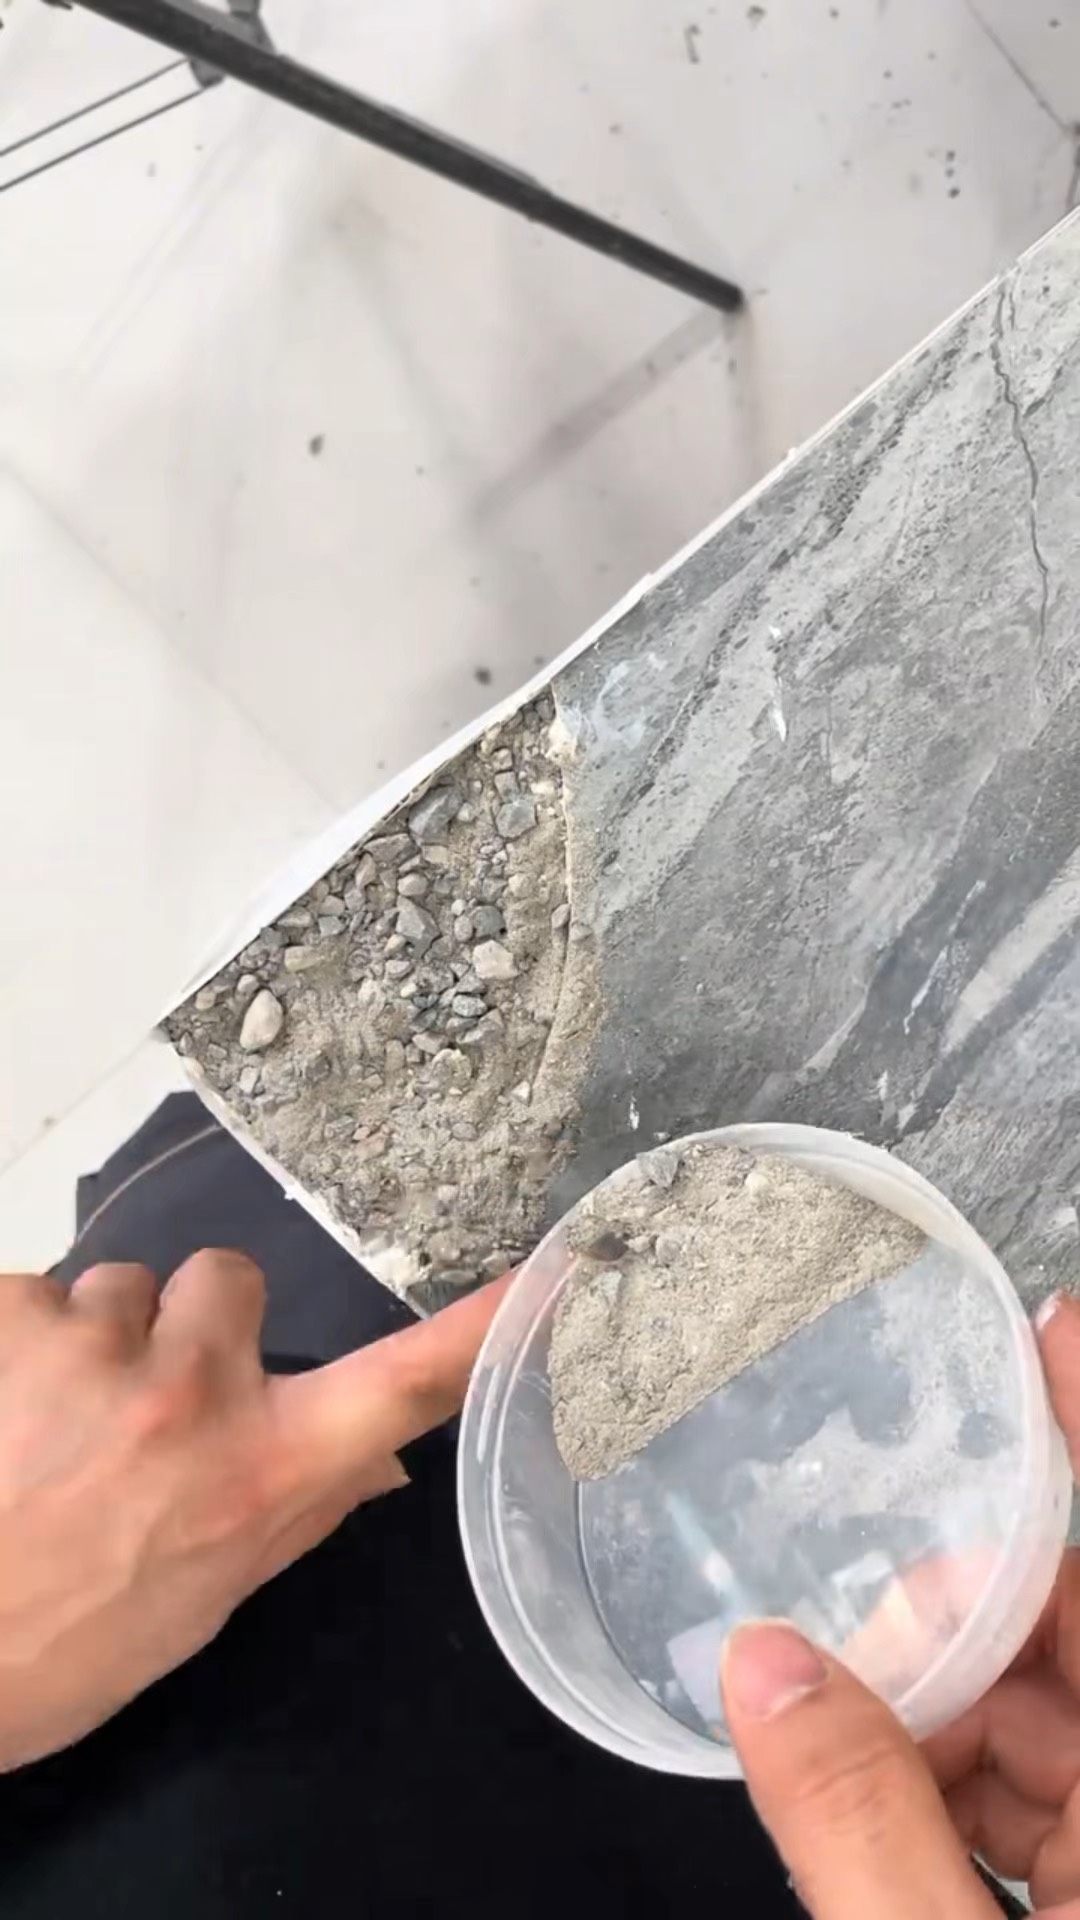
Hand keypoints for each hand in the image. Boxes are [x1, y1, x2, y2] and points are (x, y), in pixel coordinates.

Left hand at [0, 1251, 503, 1770]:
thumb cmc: (78, 1643)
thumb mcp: (210, 1595)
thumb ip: (299, 1504)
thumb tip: (380, 1455)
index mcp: (265, 1470)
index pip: (403, 1381)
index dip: (483, 1323)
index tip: (556, 1270)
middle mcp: (197, 1392)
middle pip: (228, 1277)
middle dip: (189, 1323)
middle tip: (144, 1399)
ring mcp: (97, 1348)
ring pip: (118, 1283)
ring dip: (93, 1337)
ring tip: (51, 1421)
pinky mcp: (8, 1319)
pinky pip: (31, 1290)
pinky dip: (16, 1342)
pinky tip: (1, 1409)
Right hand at [722, 1293, 1079, 1917]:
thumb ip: (853, 1819)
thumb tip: (764, 1669)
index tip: (1054, 1325)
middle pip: (1067, 1634)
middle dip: (955, 1612)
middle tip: (843, 1632)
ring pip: (1043, 1713)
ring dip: (938, 1712)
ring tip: (833, 1736)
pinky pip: (1035, 1789)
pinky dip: (952, 1779)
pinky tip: (871, 1797)